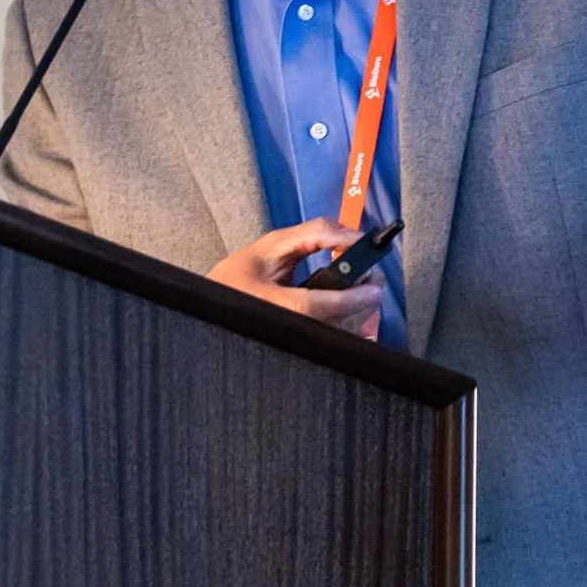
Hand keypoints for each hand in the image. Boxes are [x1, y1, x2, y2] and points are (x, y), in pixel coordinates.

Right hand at [207, 218, 388, 339]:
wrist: (211, 308)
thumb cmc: (237, 277)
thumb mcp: (271, 245)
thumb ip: (314, 234)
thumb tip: (353, 236)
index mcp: (275, 304)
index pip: (324, 306)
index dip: (354, 297)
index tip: (374, 284)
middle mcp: (286, 330)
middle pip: (338, 325)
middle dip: (362, 302)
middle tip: (371, 281)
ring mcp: (295, 346)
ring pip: (339, 339)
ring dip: (358, 316)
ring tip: (359, 294)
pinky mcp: (300, 352)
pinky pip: (334, 350)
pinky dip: (349, 334)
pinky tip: (351, 319)